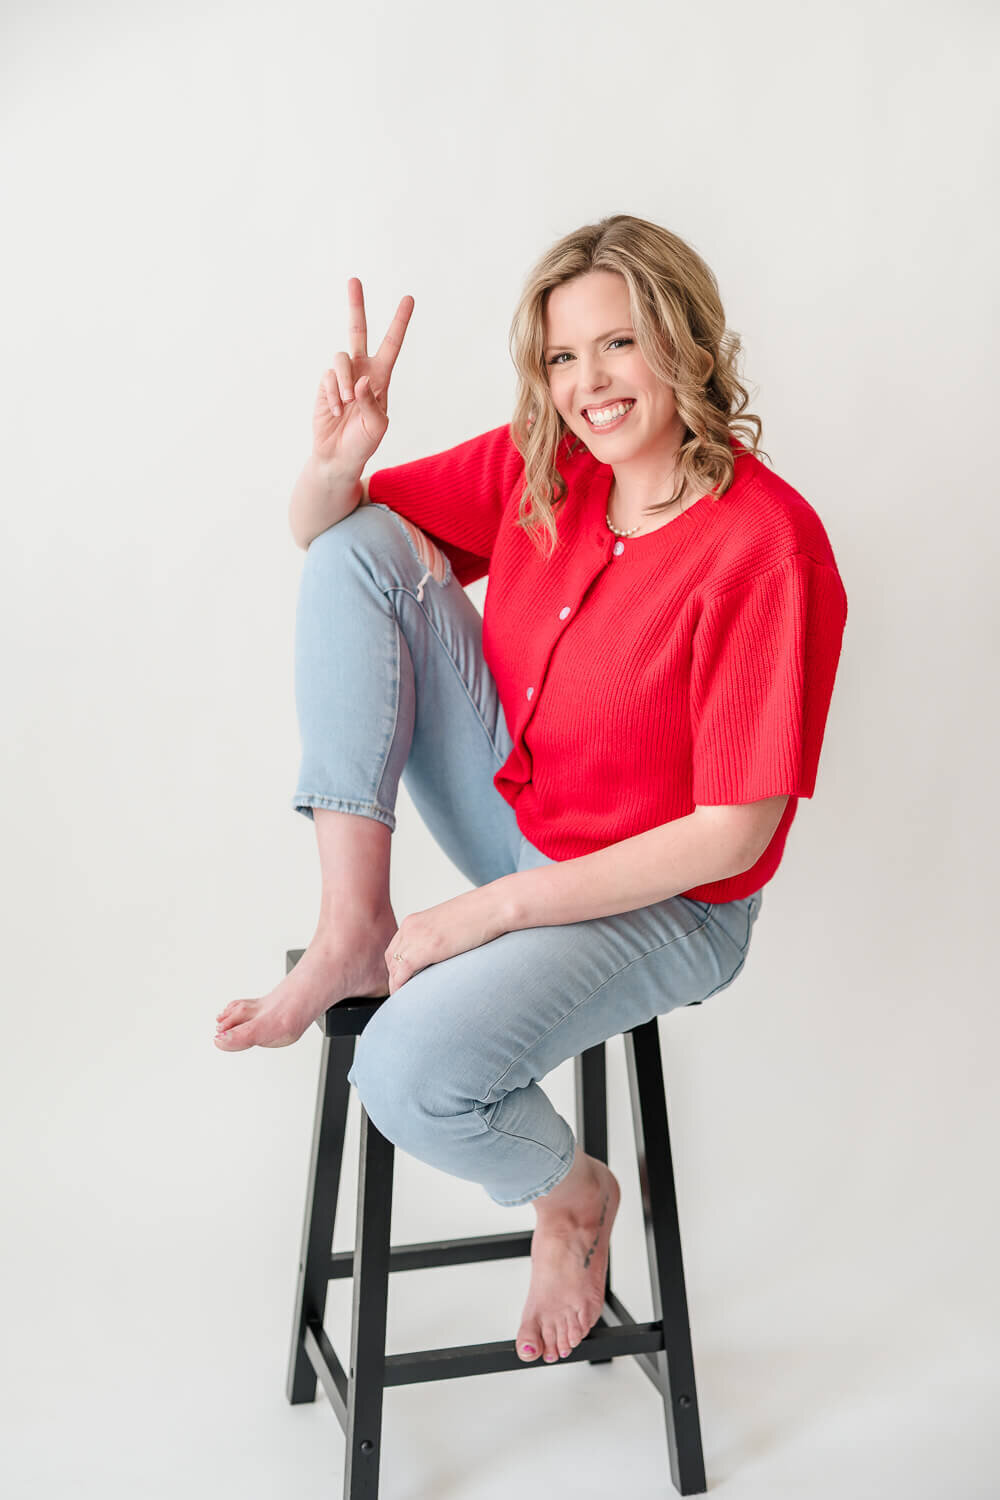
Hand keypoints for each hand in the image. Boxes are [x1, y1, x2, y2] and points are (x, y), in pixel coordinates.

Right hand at [312, 276, 414, 476]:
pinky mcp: (324, 384)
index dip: (399, 323)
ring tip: (344, 403)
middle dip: (356, 305)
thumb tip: (359, 380)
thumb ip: (372, 403)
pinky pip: (327, 377)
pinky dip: (331, 394)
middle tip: (354, 280)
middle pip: (358, 331)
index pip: (391, 345)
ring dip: (342, 381)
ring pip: (340, 358)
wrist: (337, 457)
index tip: (409, 299)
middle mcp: (361, 371)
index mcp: (381, 378)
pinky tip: (335, 410)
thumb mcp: (377, 426)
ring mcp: (341, 376)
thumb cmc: (363, 442)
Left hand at [383, 886, 509, 994]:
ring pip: (394, 967)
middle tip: (403, 992)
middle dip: (395, 976)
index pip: (397, 946)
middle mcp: (411, 926)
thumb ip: (440, 937)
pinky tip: (404, 997)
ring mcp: (416, 937)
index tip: (404, 979)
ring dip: (397, 984)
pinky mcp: (425, 949)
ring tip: (406, 999)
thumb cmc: (482, 914)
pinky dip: (399, 987)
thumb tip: (443, 954)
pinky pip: (402, 974)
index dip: (397, 965)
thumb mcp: (452, 925)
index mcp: (417, 919)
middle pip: (392, 957)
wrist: (494, 906)